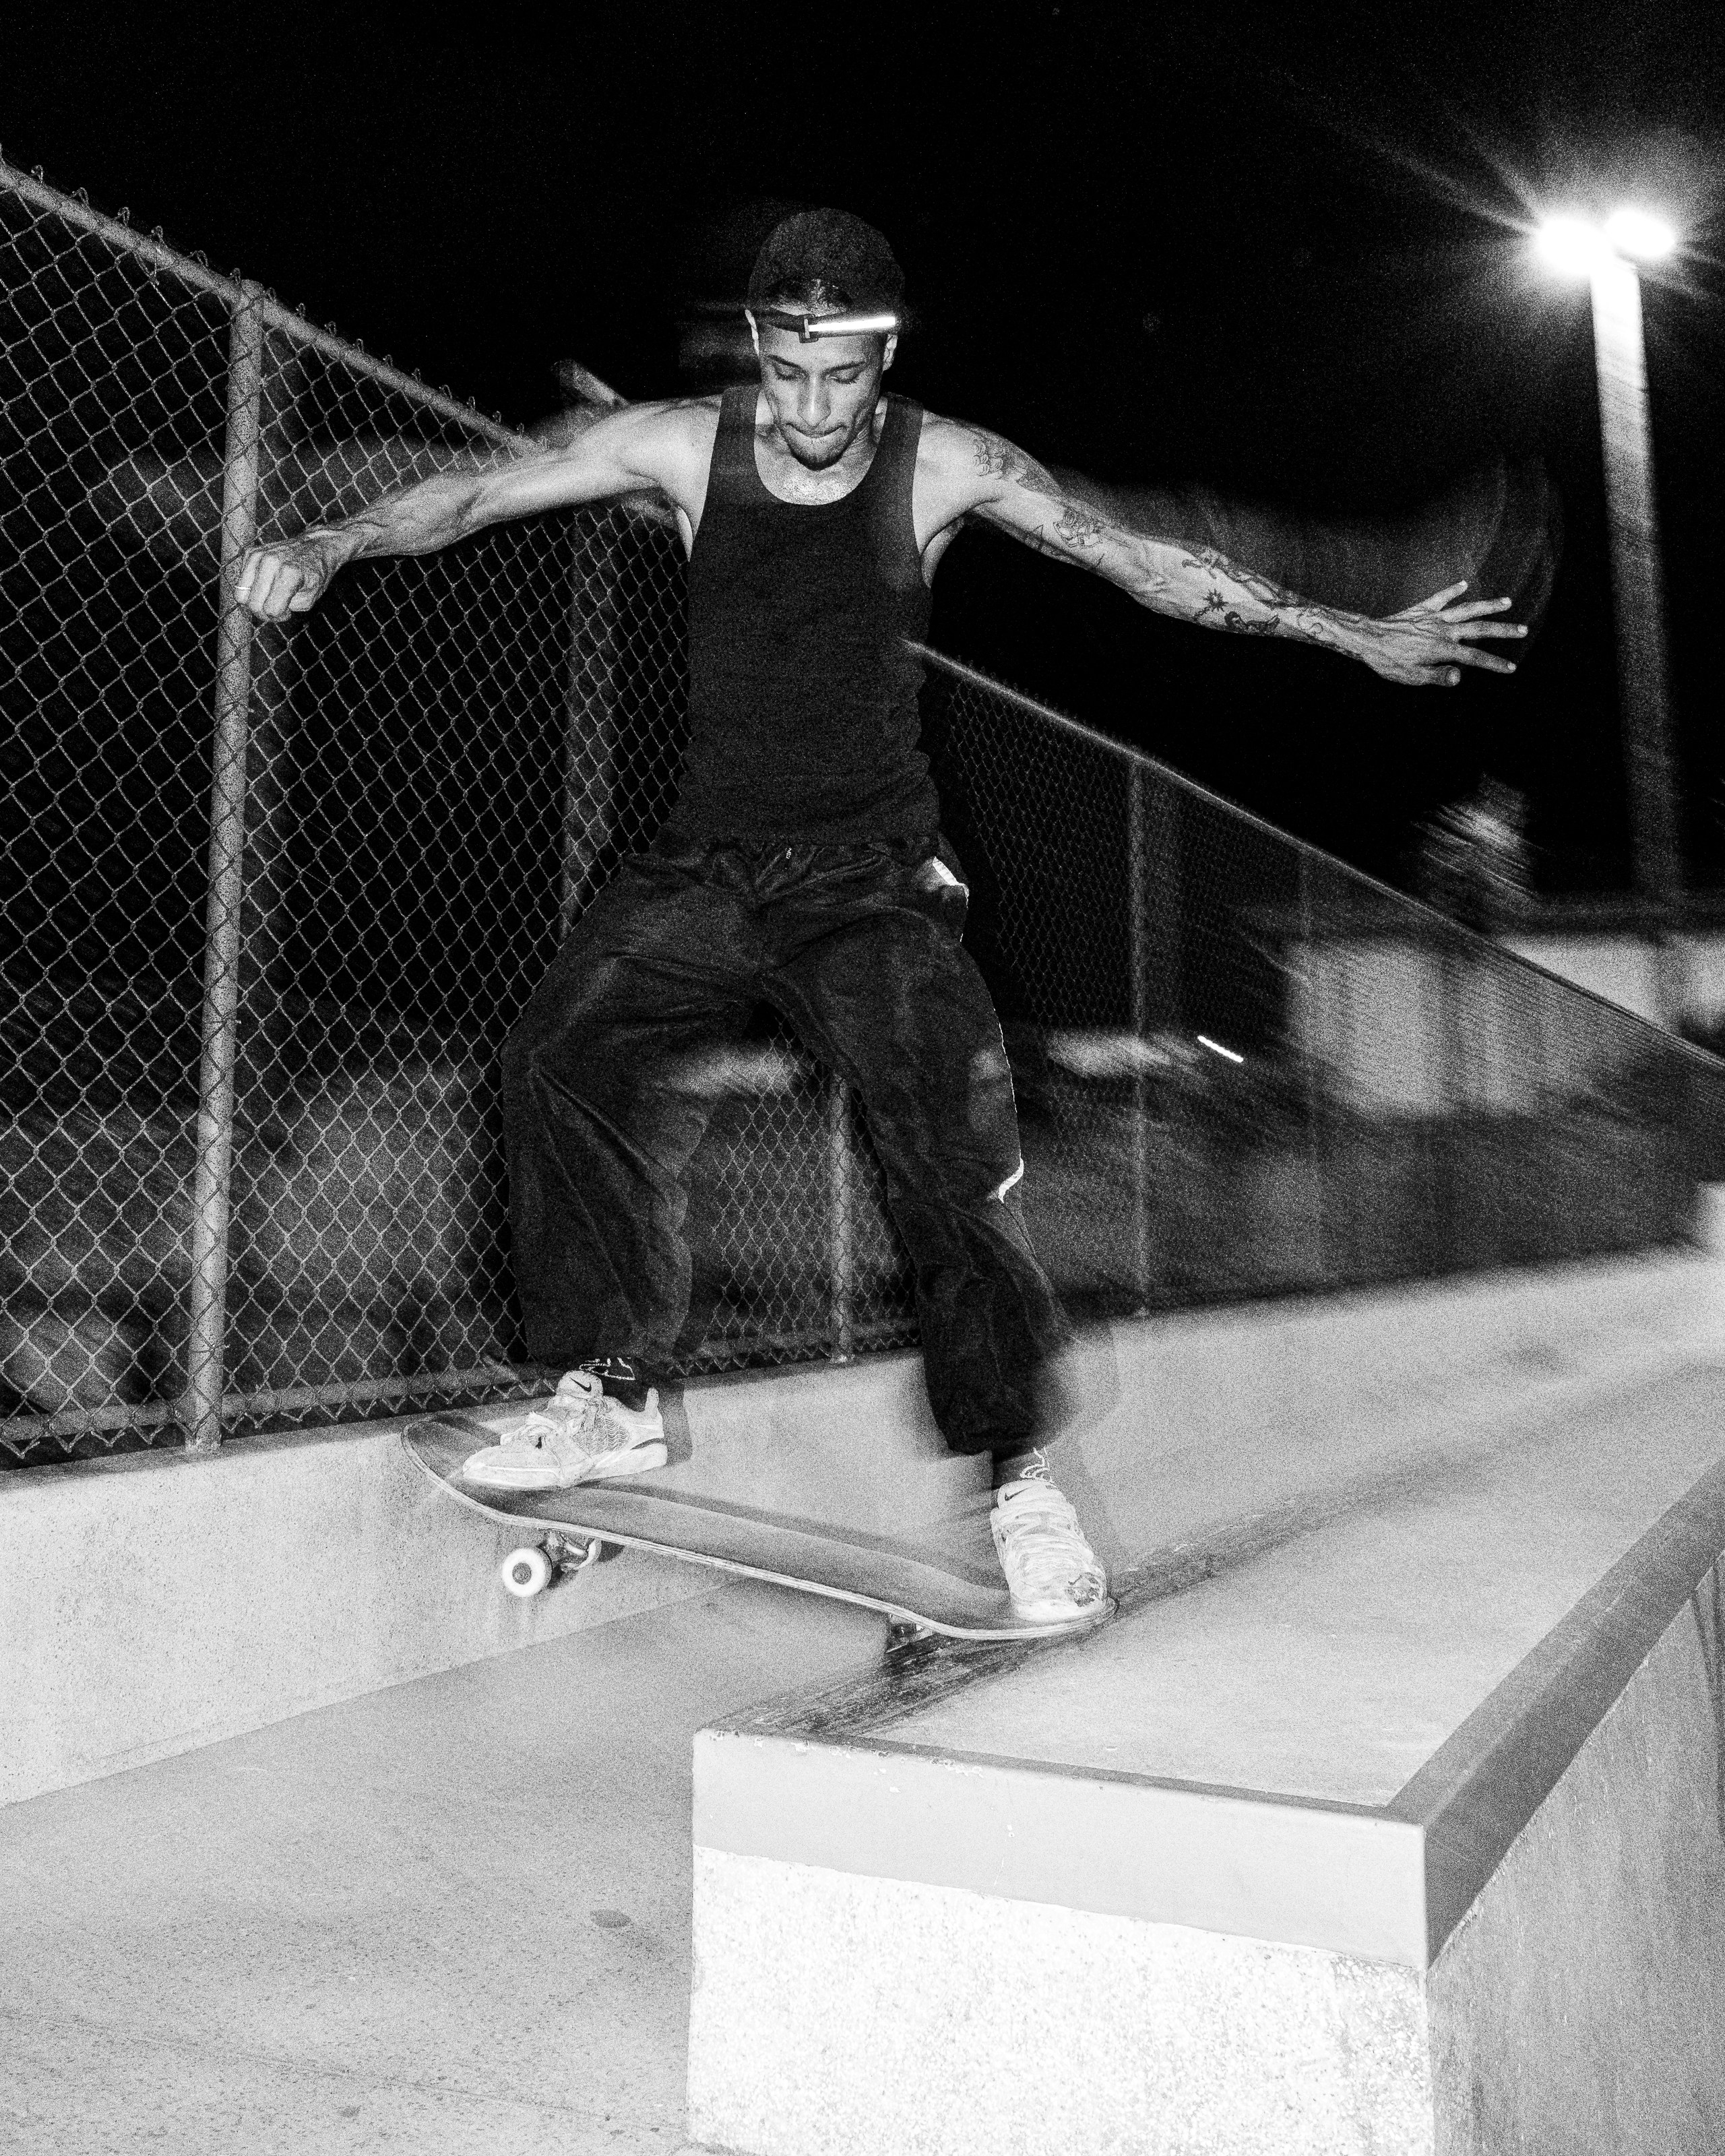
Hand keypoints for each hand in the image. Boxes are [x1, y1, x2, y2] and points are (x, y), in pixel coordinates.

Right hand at [235, 530, 350, 620]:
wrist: (314, 547)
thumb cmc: (314, 574)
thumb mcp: (309, 599)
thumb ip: (288, 608)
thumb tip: (266, 609)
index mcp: (289, 573)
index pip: (271, 609)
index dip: (278, 617)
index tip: (287, 613)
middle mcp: (270, 562)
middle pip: (253, 604)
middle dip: (264, 613)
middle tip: (277, 610)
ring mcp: (257, 555)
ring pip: (241, 594)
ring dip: (255, 602)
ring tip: (270, 598)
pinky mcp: (249, 553)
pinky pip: (241, 582)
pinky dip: (251, 589)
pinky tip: (266, 585)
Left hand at [1352, 582, 1526, 686]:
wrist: (1368, 639)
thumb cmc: (1389, 662)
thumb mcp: (1412, 677)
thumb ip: (1437, 677)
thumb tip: (1461, 677)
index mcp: (1443, 649)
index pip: (1475, 657)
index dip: (1495, 663)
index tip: (1512, 667)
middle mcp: (1443, 630)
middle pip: (1480, 628)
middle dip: (1503, 630)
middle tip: (1524, 629)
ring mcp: (1434, 617)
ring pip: (1467, 608)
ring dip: (1488, 605)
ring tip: (1507, 602)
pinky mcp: (1423, 609)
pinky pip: (1441, 597)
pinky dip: (1453, 590)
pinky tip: (1464, 583)